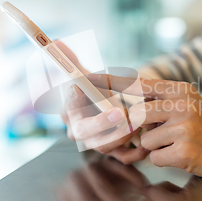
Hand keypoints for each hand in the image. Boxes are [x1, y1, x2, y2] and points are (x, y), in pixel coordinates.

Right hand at [56, 41, 149, 164]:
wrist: (110, 107)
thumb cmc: (95, 90)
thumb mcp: (84, 75)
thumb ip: (71, 61)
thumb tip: (56, 43)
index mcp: (70, 111)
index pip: (69, 109)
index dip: (73, 99)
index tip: (81, 89)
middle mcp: (80, 131)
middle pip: (86, 133)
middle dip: (103, 124)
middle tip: (121, 113)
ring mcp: (97, 143)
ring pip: (104, 146)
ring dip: (122, 136)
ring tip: (137, 123)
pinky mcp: (114, 151)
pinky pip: (123, 158)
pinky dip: (134, 153)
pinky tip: (145, 144)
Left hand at [90, 75, 201, 188]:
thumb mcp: (187, 106)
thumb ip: (160, 102)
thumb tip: (126, 106)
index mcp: (181, 90)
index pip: (140, 85)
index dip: (113, 82)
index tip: (87, 77)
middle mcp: (183, 104)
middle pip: (138, 115)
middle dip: (139, 128)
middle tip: (159, 133)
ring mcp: (185, 127)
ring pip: (145, 140)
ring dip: (157, 147)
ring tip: (179, 144)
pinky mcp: (185, 150)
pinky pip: (155, 157)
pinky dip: (164, 160)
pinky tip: (184, 156)